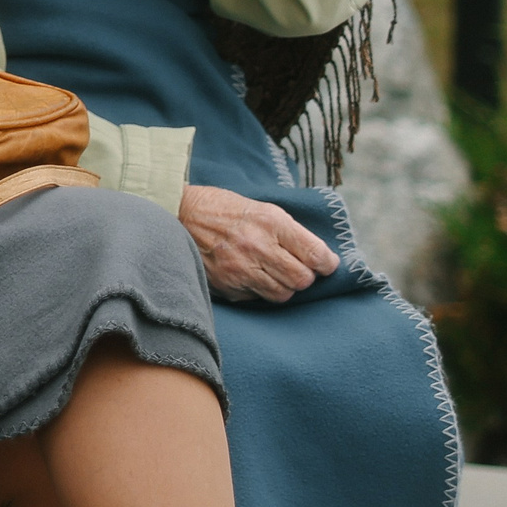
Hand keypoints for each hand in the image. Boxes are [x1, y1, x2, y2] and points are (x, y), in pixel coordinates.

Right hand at [179, 184, 336, 300]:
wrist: (179, 213)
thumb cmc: (224, 209)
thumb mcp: (262, 208)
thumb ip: (291, 232)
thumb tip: (321, 258)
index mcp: (271, 222)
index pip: (317, 255)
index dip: (327, 264)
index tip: (325, 265)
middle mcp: (257, 246)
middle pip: (302, 279)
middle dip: (304, 276)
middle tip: (294, 267)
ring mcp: (240, 267)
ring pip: (282, 294)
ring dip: (283, 286)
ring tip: (271, 272)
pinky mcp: (226, 283)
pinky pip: (257, 298)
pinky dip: (258, 290)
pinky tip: (249, 274)